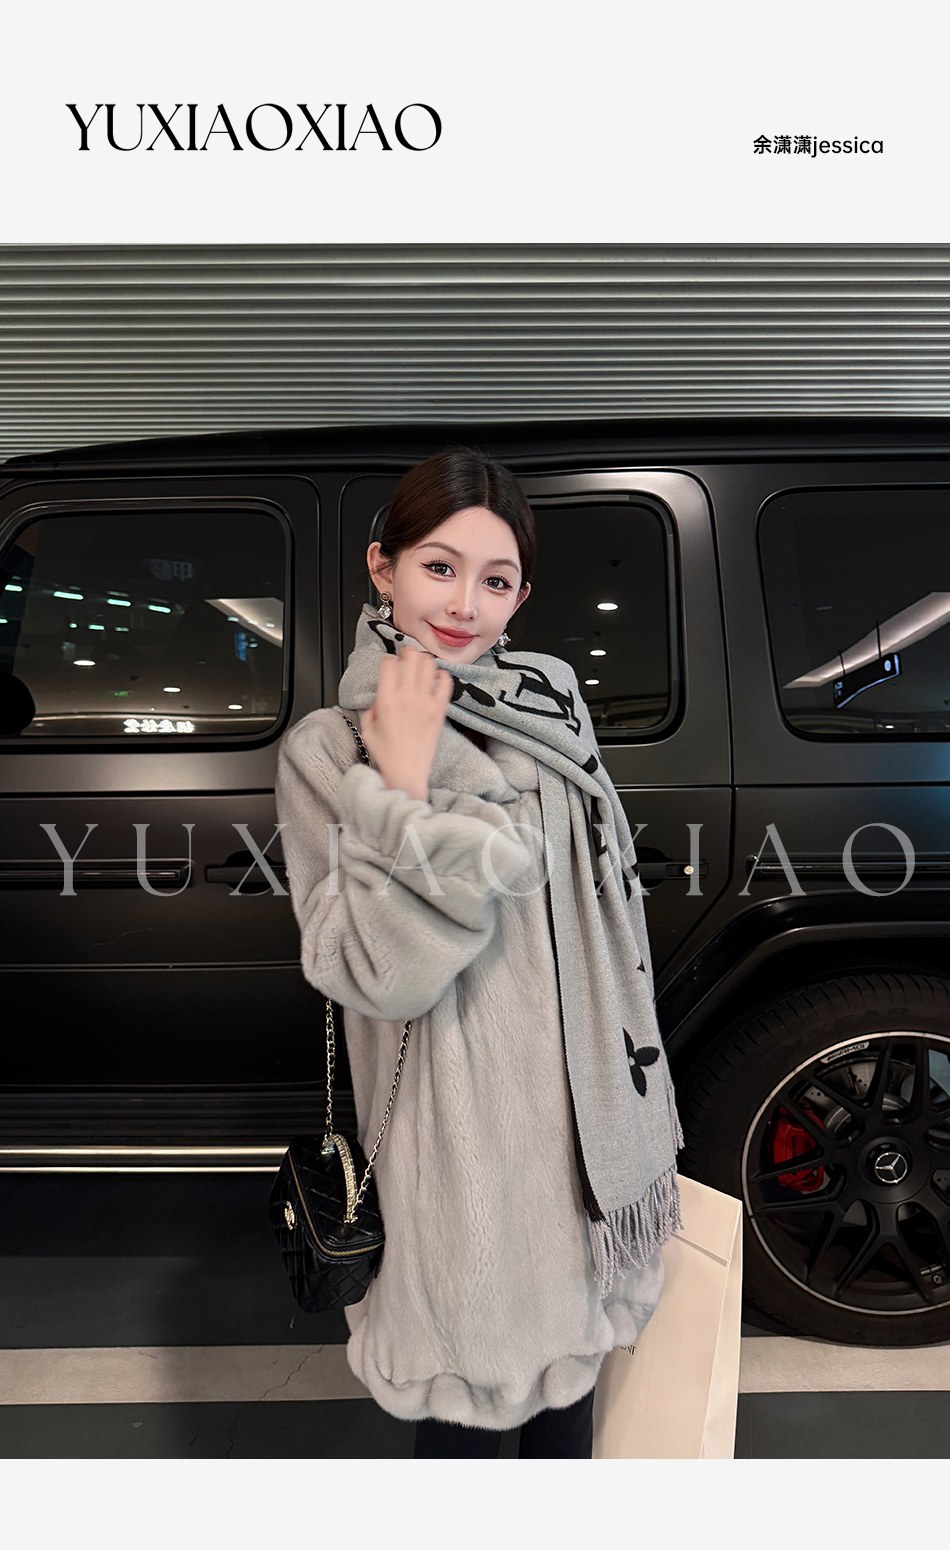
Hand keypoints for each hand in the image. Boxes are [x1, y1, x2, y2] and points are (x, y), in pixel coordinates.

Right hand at [359, 645, 453, 800]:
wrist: (406, 773)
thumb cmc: (386, 754)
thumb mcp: (367, 729)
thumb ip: (371, 708)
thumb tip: (380, 697)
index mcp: (385, 700)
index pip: (389, 663)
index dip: (389, 660)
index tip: (391, 664)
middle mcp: (406, 697)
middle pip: (411, 657)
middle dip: (408, 652)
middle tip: (408, 656)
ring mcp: (425, 702)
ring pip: (428, 665)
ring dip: (425, 661)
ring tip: (422, 666)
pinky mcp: (439, 710)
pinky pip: (446, 683)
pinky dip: (442, 676)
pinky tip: (437, 679)